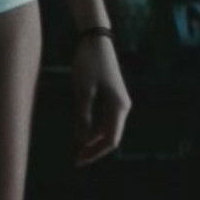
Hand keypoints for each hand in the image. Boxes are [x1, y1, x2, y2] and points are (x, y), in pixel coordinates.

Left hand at [71, 37, 130, 166]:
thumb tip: (82, 141)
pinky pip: (105, 119)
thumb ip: (83, 116)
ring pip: (108, 129)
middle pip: (111, 137)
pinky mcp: (112, 96)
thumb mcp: (82, 90)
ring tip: (78, 150)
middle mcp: (123, 107)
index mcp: (118, 107)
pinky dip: (94, 129)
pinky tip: (82, 133)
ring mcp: (119, 102)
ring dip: (94, 140)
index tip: (79, 161)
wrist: (95, 39)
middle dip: (94, 150)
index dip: (95, 153)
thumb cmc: (88, 63)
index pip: (110, 140)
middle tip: (76, 160)